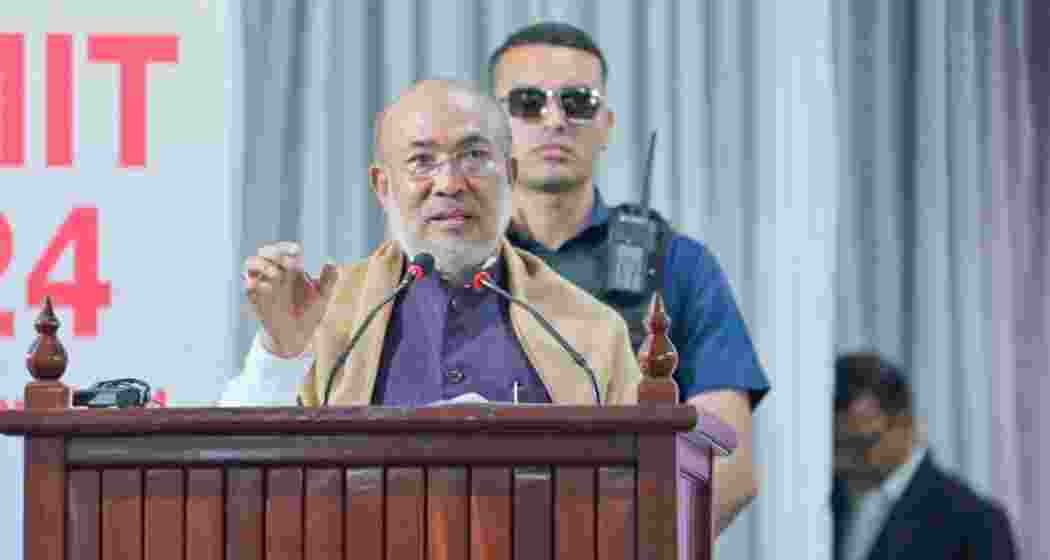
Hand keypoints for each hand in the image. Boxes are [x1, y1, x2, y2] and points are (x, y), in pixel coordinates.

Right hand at [243, 242, 337, 356]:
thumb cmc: (310, 313)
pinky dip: (253, 285)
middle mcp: (274, 273)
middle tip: (288, 264)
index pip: (284, 250)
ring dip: (261, 266)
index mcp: (291, 269)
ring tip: (275, 274)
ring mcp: (263, 285)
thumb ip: (328, 280)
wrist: (297, 336)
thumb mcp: (322, 297)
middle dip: (274, 254)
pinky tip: (262, 287)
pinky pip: (248, 288)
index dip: (287, 247)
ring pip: (251, 265)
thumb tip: (330, 262)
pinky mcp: (255, 300)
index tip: (297, 252)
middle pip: (265, 252)